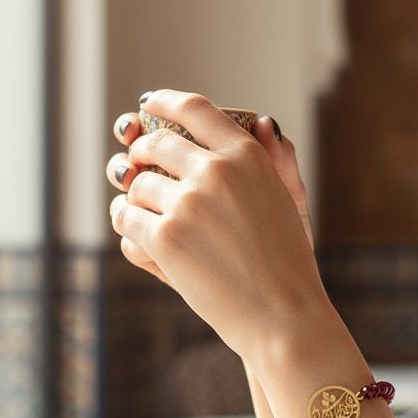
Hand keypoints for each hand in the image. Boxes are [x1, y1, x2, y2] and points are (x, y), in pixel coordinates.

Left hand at [108, 105, 315, 284]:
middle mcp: (215, 172)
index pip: (193, 109)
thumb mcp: (291, 202)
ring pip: (136, 185)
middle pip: (154, 143)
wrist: (283, 316)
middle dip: (140, 153)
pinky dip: (128, 227)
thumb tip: (262, 122)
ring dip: (135, 198)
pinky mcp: (165, 238)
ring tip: (144, 214)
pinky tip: (140, 237)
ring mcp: (187, 204)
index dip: (163, 101)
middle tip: (137, 166)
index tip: (148, 104)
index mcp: (246, 156)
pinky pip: (126, 219)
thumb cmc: (290, 261)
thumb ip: (277, 159)